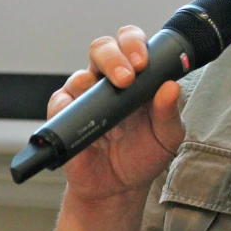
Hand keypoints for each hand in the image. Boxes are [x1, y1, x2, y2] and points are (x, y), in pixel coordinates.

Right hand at [47, 25, 184, 202]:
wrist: (119, 188)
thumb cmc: (144, 153)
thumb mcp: (167, 136)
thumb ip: (169, 112)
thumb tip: (171, 87)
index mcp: (136, 75)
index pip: (131, 42)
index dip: (134, 43)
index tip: (143, 62)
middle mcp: (108, 79)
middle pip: (102, 48)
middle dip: (113, 57)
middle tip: (126, 79)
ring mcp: (84, 96)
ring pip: (80, 74)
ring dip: (94, 89)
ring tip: (115, 120)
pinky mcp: (65, 116)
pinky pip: (59, 102)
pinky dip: (71, 108)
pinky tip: (89, 126)